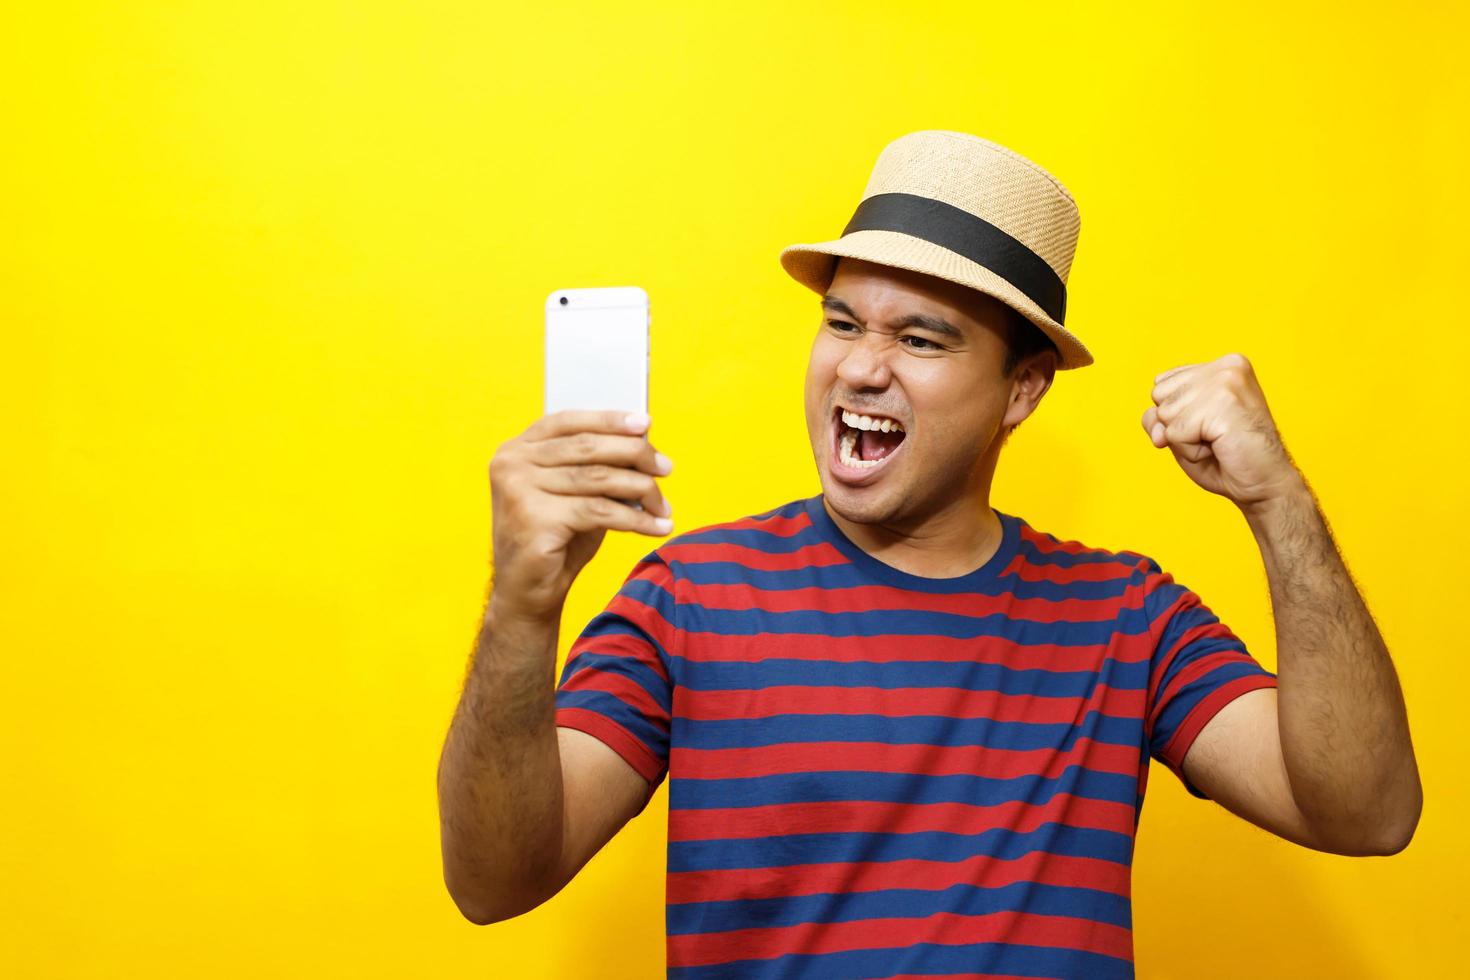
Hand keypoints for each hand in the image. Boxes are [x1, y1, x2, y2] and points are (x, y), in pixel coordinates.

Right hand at [487, 410, 672, 624]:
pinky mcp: (534, 519)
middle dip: (634, 454)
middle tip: (665, 467)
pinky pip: (599, 511)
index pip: (568, 421)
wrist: (528, 594)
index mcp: (516, 450)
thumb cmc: (556, 541)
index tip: (644, 423)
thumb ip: (596, 468)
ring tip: (663, 505)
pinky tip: (657, 527)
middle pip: (586, 447)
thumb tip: (643, 446)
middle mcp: (511, 464)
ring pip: (597, 478)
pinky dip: (635, 519)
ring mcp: (518, 490)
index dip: (608, 419)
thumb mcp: (577, 496)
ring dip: (641, 490)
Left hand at [1141, 353, 1302, 510]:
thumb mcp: (1182, 432)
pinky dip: (1191, 450)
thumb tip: (1155, 424)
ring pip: (1166, 414)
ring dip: (1186, 440)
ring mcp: (1227, 381)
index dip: (1175, 416)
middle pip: (1159, 396)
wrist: (1265, 484)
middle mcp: (1227, 367)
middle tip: (1215, 437)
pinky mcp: (1223, 403)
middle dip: (1179, 427)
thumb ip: (1158, 418)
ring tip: (1218, 443)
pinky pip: (1175, 432)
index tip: (1210, 426)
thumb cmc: (1227, 458)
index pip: (1161, 384)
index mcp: (1222, 366)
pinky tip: (1219, 449)